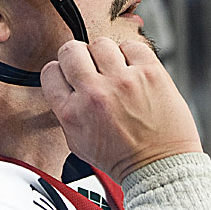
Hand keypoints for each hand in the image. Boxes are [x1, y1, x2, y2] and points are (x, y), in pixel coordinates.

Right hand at [40, 38, 202, 183]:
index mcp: (73, 112)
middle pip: (71, 50)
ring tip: (116, 72)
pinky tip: (134, 71)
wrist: (160, 166)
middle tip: (91, 68)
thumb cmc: (123, 158)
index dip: (60, 72)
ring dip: (106, 56)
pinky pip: (132, 45)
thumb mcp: (78, 143)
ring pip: (101, 44)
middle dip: (78, 57)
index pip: (51, 72)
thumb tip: (64, 86)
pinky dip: (131, 54)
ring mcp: (123, 80)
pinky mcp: (150, 72)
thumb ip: (66, 112)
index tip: (69, 74)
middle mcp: (95, 93)